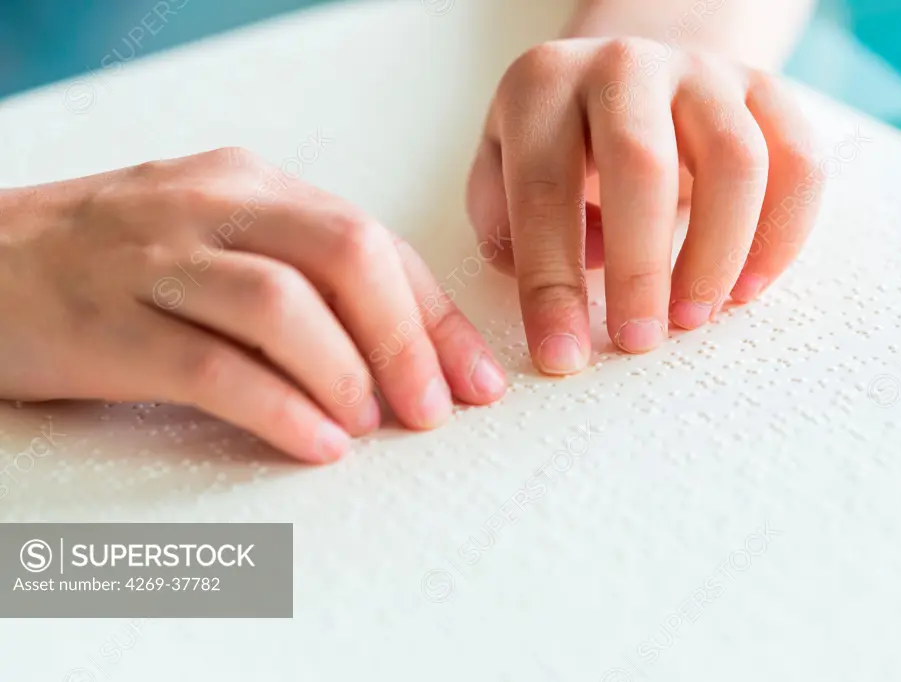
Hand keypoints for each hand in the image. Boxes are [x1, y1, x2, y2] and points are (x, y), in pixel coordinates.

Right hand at [0, 148, 506, 462]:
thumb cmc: (118, 262)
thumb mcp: (220, 241)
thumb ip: (304, 279)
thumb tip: (407, 353)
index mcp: (251, 184)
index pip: (373, 240)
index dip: (435, 315)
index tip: (477, 378)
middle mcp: (208, 207)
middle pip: (343, 254)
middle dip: (407, 338)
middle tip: (437, 408)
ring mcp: (152, 260)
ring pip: (280, 304)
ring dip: (346, 372)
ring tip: (373, 425)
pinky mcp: (105, 323)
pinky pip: (210, 365)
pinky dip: (278, 408)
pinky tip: (317, 444)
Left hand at [467, 38, 822, 373]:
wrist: (623, 73)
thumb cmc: (556, 144)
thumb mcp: (500, 170)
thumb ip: (506, 222)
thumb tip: (574, 272)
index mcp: (541, 86)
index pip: (541, 192)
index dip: (551, 285)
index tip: (564, 357)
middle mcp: (622, 66)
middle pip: (642, 164)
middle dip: (641, 270)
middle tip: (638, 341)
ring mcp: (700, 72)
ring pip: (736, 160)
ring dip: (718, 255)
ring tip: (694, 318)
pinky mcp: (762, 88)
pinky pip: (797, 160)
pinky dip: (783, 232)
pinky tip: (748, 286)